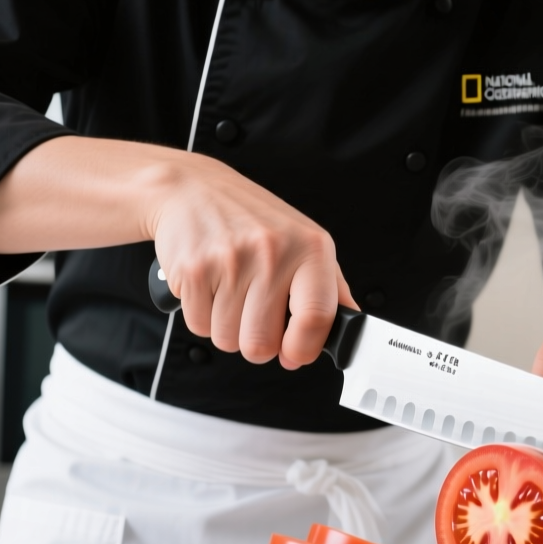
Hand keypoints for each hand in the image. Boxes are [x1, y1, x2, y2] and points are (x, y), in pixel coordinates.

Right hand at [150, 155, 355, 367]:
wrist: (194, 189)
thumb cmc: (253, 221)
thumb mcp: (306, 243)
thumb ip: (332, 290)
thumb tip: (349, 332)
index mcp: (311, 248)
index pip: (317, 317)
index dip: (304, 349)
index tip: (295, 354)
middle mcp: (273, 252)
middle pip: (262, 343)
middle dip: (257, 343)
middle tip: (256, 317)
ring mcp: (231, 261)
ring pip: (228, 340)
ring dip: (228, 329)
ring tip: (231, 294)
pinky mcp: (193, 270)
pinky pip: (200, 327)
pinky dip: (204, 317)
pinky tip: (211, 286)